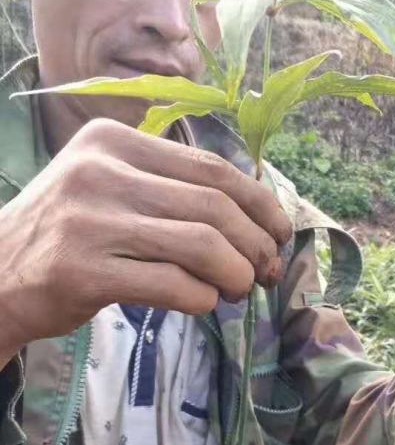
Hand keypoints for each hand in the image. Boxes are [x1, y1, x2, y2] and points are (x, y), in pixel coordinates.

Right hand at [0, 118, 292, 363]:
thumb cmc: (65, 234)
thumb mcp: (107, 186)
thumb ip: (170, 189)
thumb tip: (258, 219)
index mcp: (113, 141)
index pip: (212, 168)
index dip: (260, 204)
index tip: (280, 233)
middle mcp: (100, 172)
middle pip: (214, 206)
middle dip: (255, 244)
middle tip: (266, 271)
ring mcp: (90, 222)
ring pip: (202, 245)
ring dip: (236, 274)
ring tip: (237, 289)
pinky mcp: (84, 272)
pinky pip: (173, 285)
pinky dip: (202, 298)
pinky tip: (201, 303)